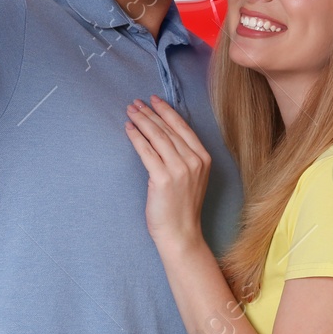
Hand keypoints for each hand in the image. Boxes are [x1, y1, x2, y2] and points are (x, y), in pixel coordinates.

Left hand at [124, 95, 211, 257]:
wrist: (181, 233)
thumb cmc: (182, 207)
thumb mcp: (192, 178)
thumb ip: (184, 157)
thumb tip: (164, 135)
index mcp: (203, 158)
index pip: (183, 128)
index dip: (167, 111)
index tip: (154, 100)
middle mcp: (193, 161)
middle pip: (168, 129)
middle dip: (150, 113)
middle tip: (136, 103)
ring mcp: (179, 169)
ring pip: (157, 137)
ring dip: (142, 121)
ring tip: (130, 111)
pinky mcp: (162, 178)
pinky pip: (146, 151)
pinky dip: (136, 137)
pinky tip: (128, 129)